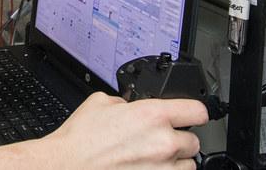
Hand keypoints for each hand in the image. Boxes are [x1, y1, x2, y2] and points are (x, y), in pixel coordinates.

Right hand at [40, 92, 206, 168]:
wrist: (67, 166)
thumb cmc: (80, 139)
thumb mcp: (102, 102)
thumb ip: (127, 103)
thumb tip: (134, 106)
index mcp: (152, 115)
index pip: (198, 111)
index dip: (194, 111)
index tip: (191, 114)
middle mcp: (163, 142)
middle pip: (194, 141)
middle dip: (179, 139)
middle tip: (161, 139)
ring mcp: (162, 169)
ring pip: (188, 164)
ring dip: (175, 160)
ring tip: (154, 157)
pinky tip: (149, 168)